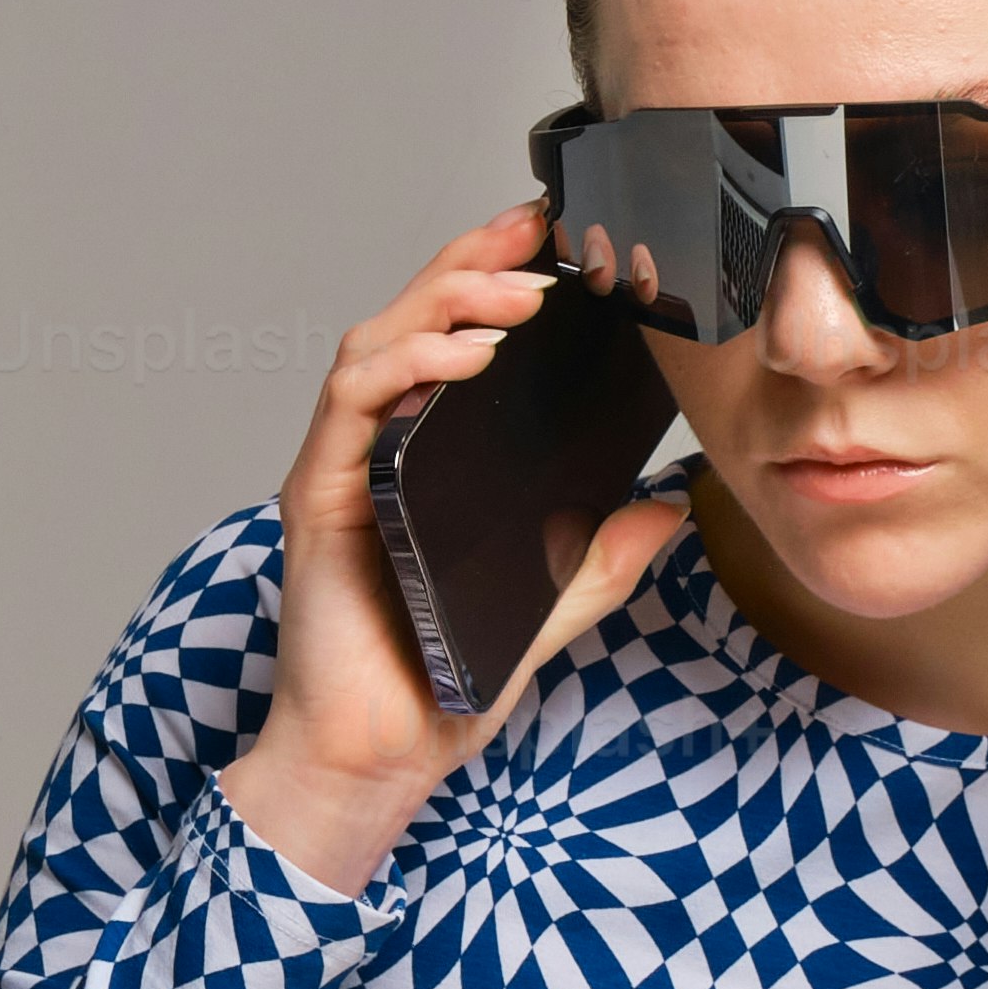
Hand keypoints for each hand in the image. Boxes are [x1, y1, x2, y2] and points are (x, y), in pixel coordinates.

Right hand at [222, 199, 690, 898]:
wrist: (381, 761)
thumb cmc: (442, 686)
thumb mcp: (548, 612)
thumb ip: (599, 560)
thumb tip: (668, 507)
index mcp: (422, 461)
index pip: (454, 343)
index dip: (494, 278)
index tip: (556, 237)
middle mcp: (375, 451)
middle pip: (413, 320)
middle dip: (473, 261)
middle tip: (538, 227)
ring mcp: (343, 469)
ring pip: (377, 342)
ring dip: (446, 302)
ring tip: (517, 289)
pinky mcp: (318, 497)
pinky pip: (352, 405)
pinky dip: (408, 367)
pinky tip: (465, 355)